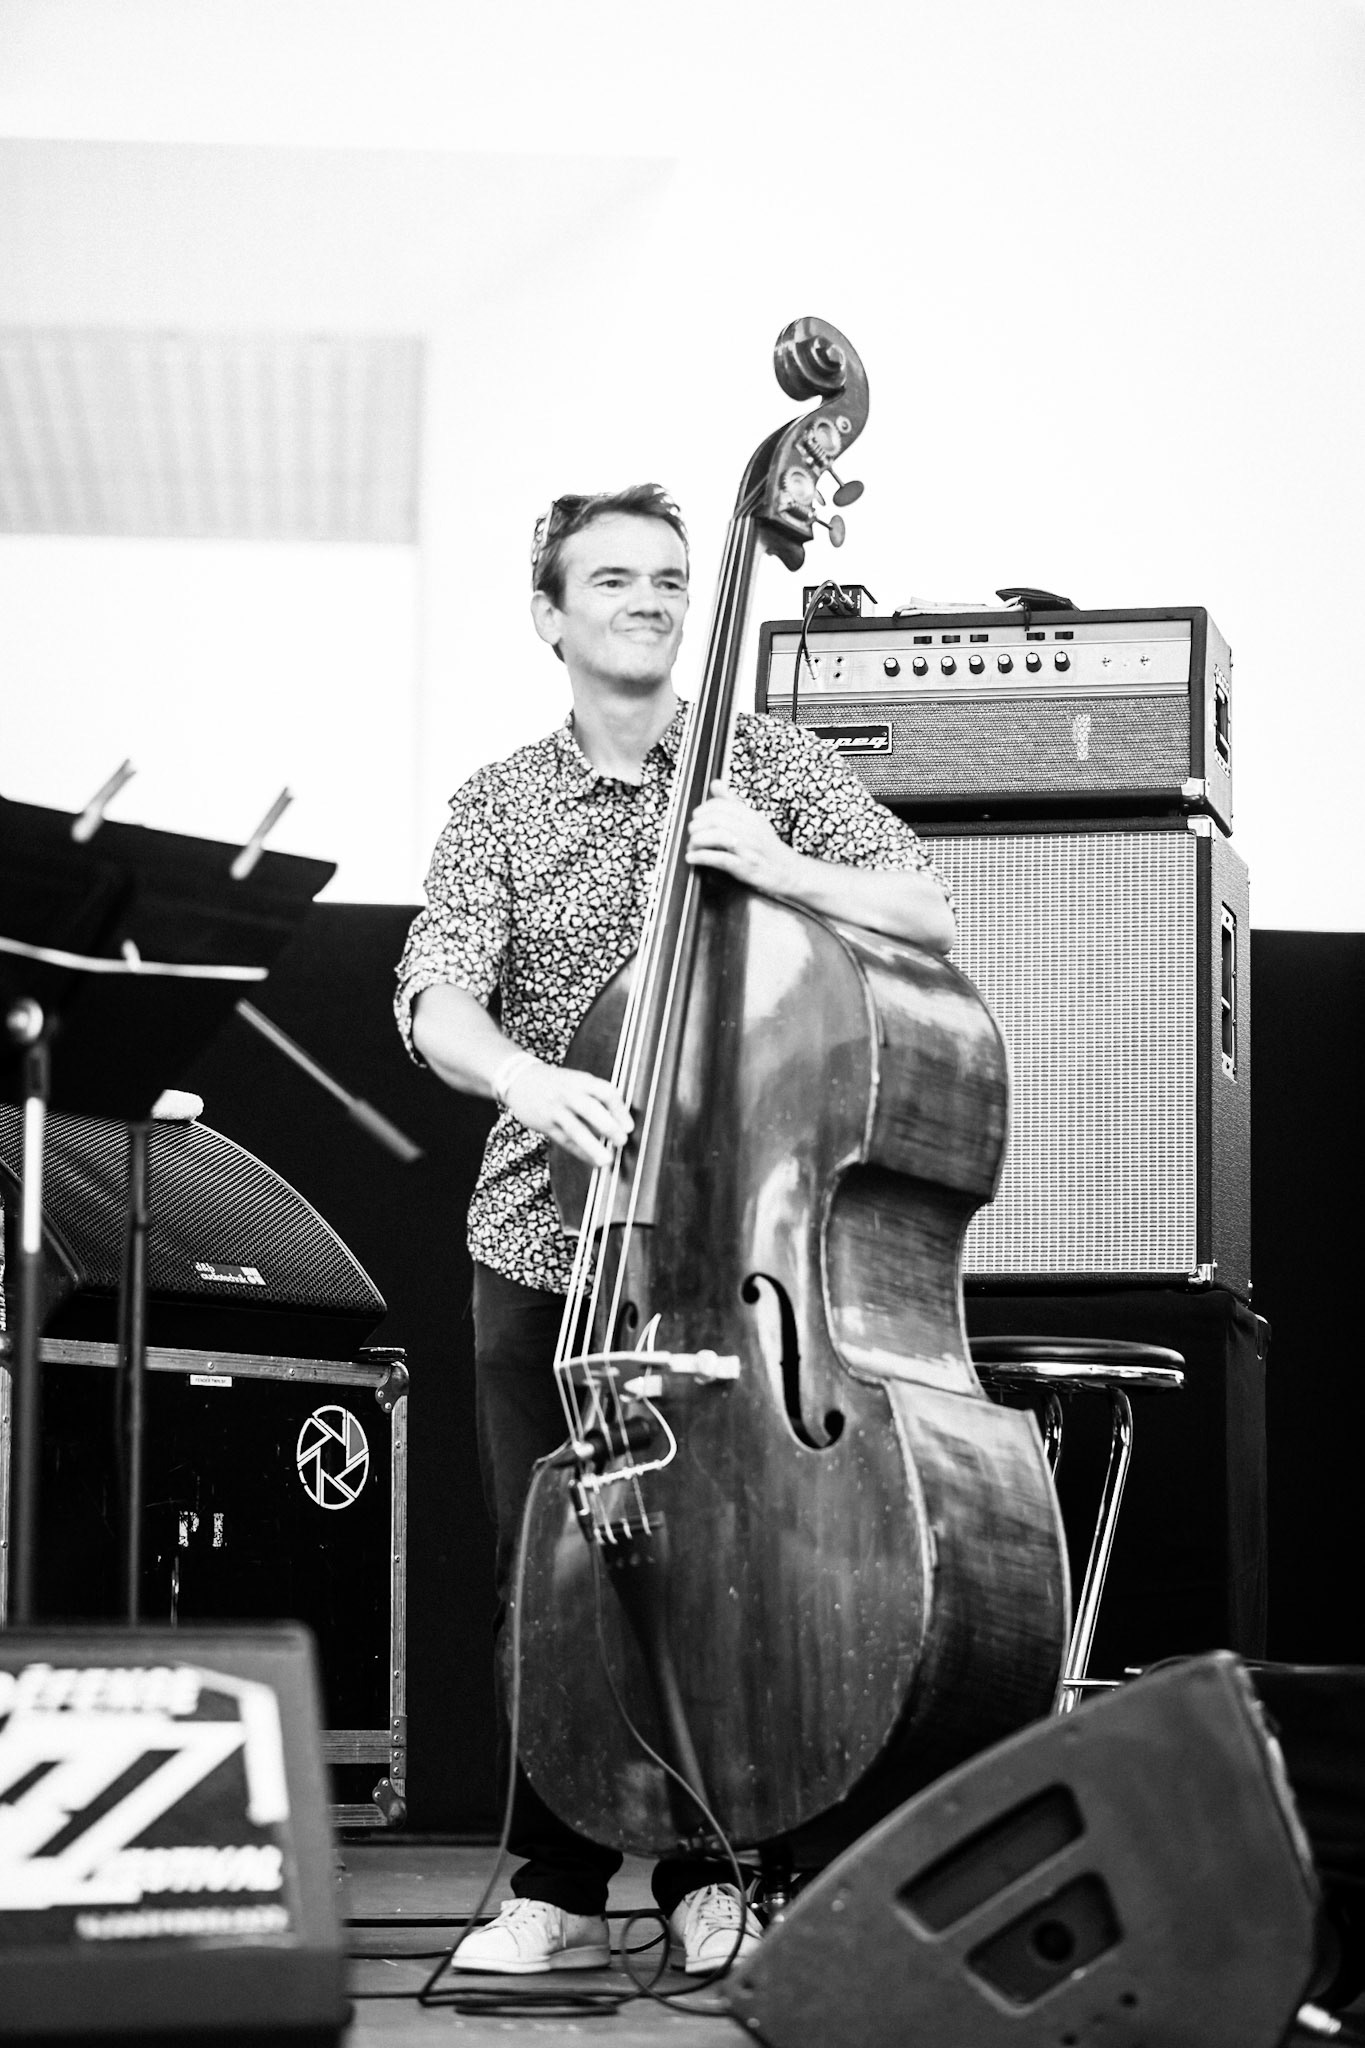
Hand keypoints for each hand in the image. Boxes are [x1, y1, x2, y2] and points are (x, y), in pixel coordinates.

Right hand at [503, 1058, 632, 1168]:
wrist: (519, 1079)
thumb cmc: (555, 1083)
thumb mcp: (576, 1081)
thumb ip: (595, 1098)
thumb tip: (619, 1123)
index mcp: (581, 1080)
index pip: (605, 1092)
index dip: (619, 1110)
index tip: (629, 1127)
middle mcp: (568, 1093)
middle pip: (590, 1108)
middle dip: (608, 1126)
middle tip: (621, 1141)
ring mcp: (555, 1108)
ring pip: (575, 1128)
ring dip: (592, 1145)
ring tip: (607, 1160)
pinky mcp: (544, 1123)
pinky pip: (564, 1140)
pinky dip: (579, 1152)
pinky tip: (592, 1161)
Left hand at [686, 781, 801, 894]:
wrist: (789, 871)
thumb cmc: (767, 847)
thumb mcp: (753, 820)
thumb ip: (732, 802)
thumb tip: (715, 783)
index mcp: (750, 816)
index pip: (720, 805)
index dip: (702, 810)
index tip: (696, 818)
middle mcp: (750, 830)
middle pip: (715, 820)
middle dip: (697, 826)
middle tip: (691, 833)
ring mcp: (748, 848)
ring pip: (717, 836)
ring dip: (697, 841)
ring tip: (691, 846)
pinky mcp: (745, 867)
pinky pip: (720, 858)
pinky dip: (702, 857)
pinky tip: (692, 858)